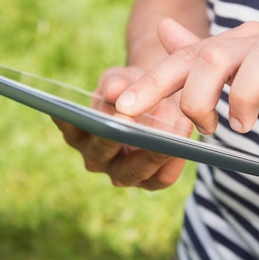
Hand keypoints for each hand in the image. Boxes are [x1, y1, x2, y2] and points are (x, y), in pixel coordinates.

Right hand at [53, 66, 192, 189]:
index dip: (81, 121)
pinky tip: (186, 142)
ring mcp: (123, 174)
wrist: (157, 100)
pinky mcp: (150, 182)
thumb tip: (113, 90)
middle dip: (117, 135)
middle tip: (131, 119)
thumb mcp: (122, 78)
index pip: (72, 129)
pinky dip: (174, 161)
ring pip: (135, 170)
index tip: (92, 108)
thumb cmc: (131, 88)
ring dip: (154, 150)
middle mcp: (96, 159)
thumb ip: (115, 82)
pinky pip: (162, 178)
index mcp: (79, 133)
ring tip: (173, 126)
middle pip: (102, 153)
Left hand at [115, 18, 258, 145]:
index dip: (153, 83)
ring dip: (244, 95)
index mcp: (234, 44)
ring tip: (242, 126)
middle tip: (204, 128)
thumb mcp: (235, 74)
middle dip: (197, 95)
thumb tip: (162, 30)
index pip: (185, 59)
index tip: (124, 111)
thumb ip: (199, 57)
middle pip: (216, 54)